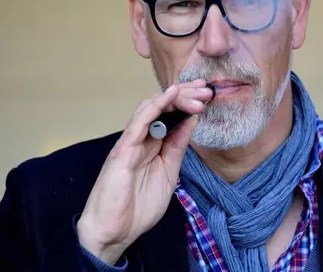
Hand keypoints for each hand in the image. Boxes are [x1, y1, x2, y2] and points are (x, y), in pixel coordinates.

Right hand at [76, 81, 211, 263]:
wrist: (114, 232)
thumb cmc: (138, 207)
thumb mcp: (169, 173)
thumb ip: (178, 148)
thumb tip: (192, 121)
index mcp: (153, 145)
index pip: (171, 115)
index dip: (189, 102)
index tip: (208, 95)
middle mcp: (141, 139)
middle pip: (163, 107)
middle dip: (186, 95)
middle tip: (207, 89)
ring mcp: (131, 143)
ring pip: (151, 108)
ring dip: (176, 97)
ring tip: (197, 93)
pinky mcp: (122, 150)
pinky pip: (138, 123)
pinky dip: (155, 106)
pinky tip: (170, 95)